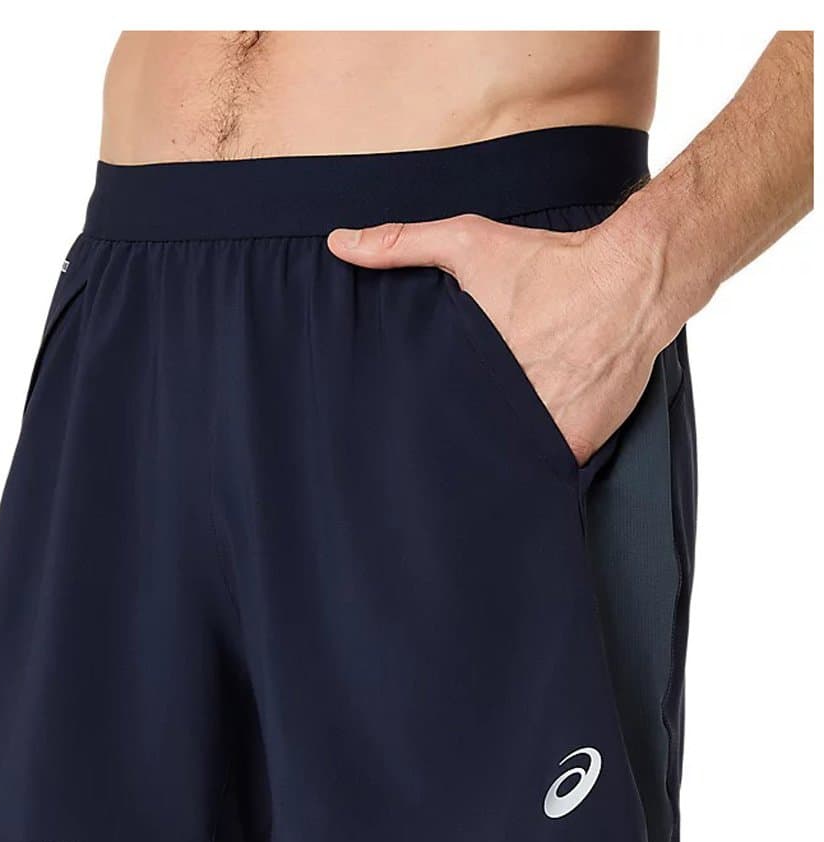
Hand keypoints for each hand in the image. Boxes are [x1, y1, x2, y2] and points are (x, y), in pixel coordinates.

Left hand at [327, 215, 680, 464]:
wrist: (632, 280)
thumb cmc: (551, 263)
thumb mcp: (470, 242)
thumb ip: (402, 244)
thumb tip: (340, 244)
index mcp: (467, 370)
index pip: (429, 416)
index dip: (418, 427)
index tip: (405, 436)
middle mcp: (504, 407)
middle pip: (466, 442)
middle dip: (454, 447)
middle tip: (437, 460)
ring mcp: (543, 431)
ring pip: (506, 461)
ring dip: (496, 461)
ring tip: (479, 469)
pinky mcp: (577, 445)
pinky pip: (547, 468)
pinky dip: (537, 466)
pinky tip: (524, 464)